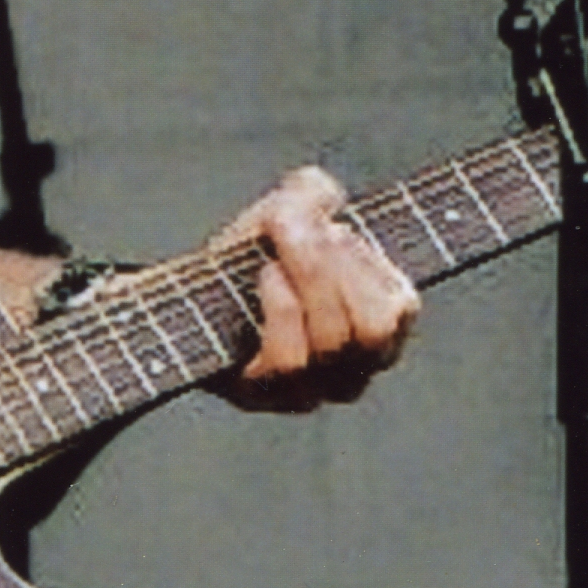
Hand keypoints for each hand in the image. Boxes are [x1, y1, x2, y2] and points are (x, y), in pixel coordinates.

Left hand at [209, 167, 418, 412]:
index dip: (368, 260)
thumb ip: (311, 193)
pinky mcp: (265, 396)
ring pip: (332, 343)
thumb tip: (320, 191)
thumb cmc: (250, 257)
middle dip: (333, 265)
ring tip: (275, 253)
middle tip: (294, 224)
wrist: (188, 297)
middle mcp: (351, 370)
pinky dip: (281, 308)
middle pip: (370, 328)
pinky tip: (266, 276)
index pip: (400, 307)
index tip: (335, 226)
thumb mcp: (285, 213)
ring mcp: (310, 390)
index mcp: (375, 329)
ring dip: (306, 280)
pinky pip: (289, 359)